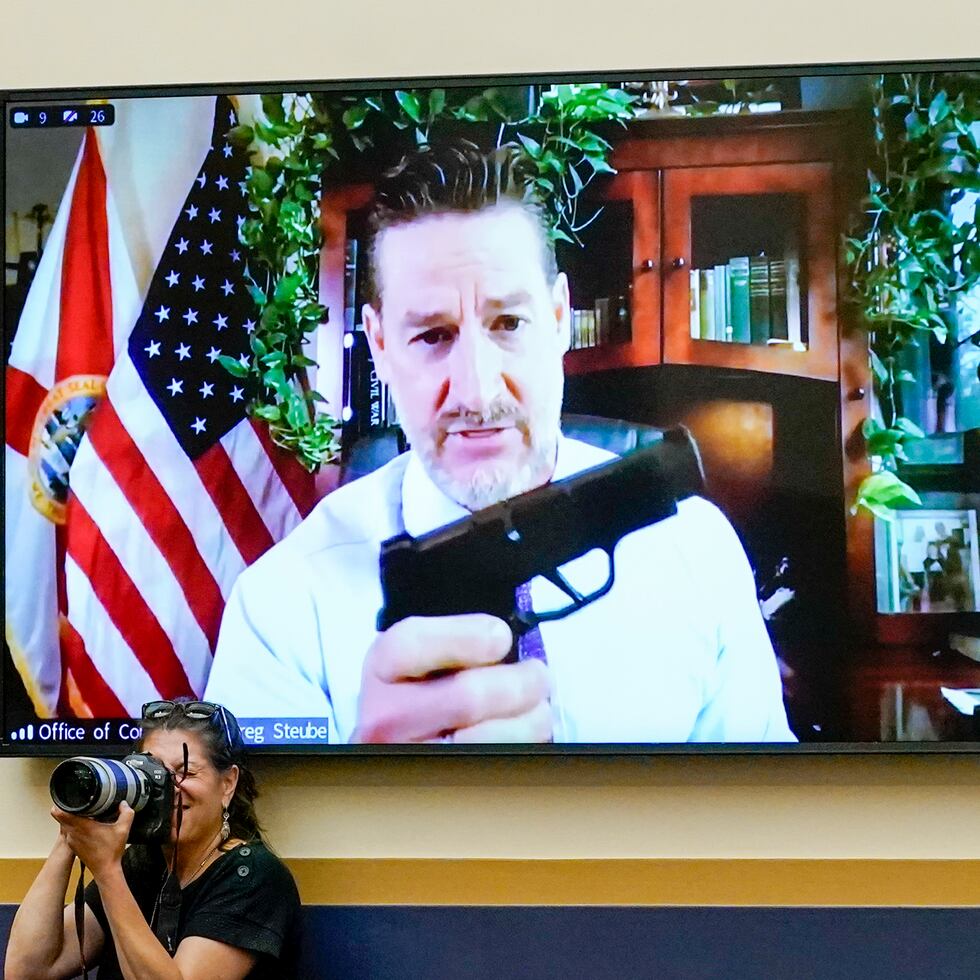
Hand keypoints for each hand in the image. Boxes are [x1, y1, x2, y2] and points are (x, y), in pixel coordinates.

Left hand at [51, 801, 133, 878]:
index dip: (60, 803)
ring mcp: (71, 841)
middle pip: (60, 817)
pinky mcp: (73, 846)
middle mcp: (73, 833)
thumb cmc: (112, 851)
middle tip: (79, 802)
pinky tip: (86, 826)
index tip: (68, 797)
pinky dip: (74, 827)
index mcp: (81, 826)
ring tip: (83, 812)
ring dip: (71, 818)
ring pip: (65, 825)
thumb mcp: (123, 829)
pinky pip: (69, 832)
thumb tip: (123, 803)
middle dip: (68, 808)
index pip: (59, 813)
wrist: (105, 870)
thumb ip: (126, 813)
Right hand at [352, 614, 551, 742]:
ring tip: (537, 707)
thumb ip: (457, 637)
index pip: (412, 645)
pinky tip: (524, 731)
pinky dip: (525, 744)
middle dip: (520, 681)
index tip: (501, 637)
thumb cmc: (423, 687)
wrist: (401, 740)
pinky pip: (499, 761)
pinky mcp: (444, 782)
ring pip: (490, 737)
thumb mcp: (424, 651)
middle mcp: (386, 719)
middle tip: (538, 675)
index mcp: (382, 669)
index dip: (468, 637)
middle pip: (468, 696)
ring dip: (531, 718)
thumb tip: (500, 638)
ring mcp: (413, 757)